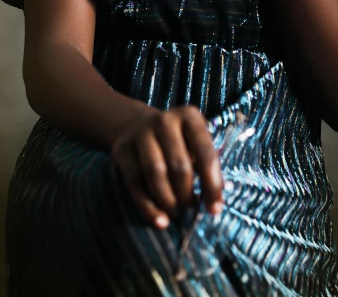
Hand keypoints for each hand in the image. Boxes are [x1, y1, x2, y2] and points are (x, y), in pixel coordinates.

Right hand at [110, 104, 223, 229]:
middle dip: (187, 194)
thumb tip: (213, 204)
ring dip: (169, 201)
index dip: (212, 184)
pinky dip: (148, 207)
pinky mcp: (122, 149)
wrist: (136, 125)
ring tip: (176, 213)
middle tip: (190, 209)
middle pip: (179, 166)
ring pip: (155, 174)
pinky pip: (135, 183)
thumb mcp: (195, 143)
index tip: (215, 210)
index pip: (205, 153)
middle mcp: (164, 120)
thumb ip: (206, 168)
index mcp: (189, 116)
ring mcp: (141, 132)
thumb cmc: (177, 140)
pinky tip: (160, 221)